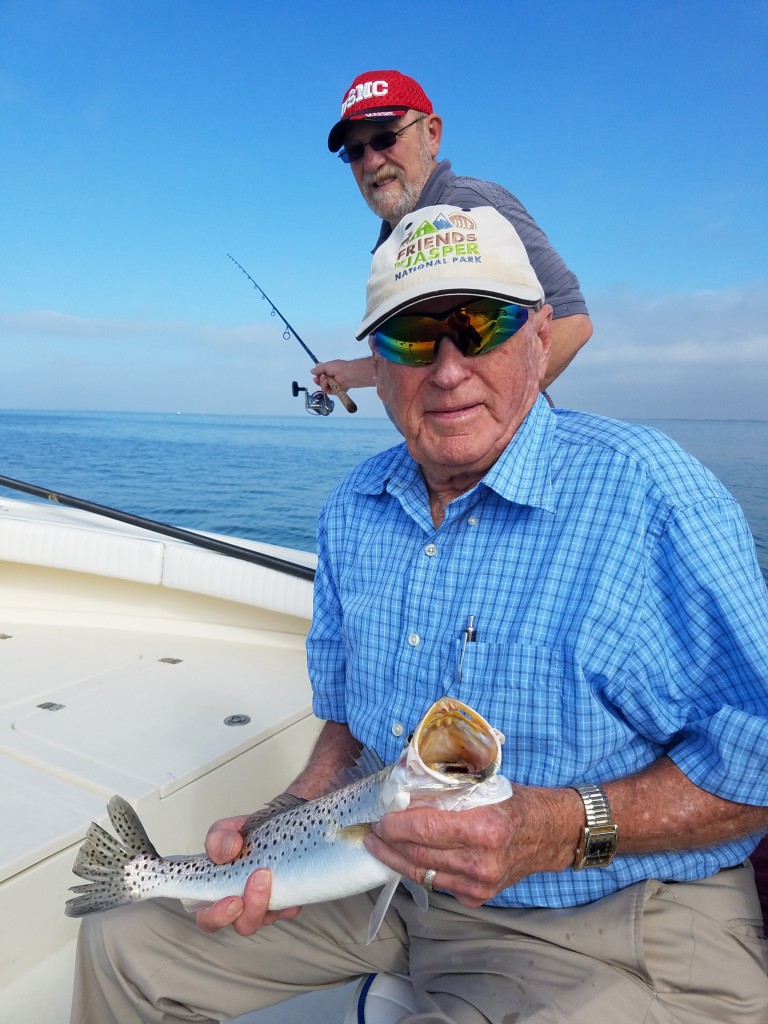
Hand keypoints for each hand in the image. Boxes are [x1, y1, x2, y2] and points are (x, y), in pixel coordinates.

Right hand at [195, 814, 300, 935]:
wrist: (275, 828)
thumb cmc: (245, 835)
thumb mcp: (228, 830)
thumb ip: (219, 838)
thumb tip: (227, 851)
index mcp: (217, 894)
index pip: (209, 919)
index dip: (217, 917)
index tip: (232, 900)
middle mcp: (242, 907)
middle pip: (243, 925)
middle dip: (252, 907)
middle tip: (259, 878)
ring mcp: (265, 906)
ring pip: (267, 918)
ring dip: (268, 898)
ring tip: (269, 871)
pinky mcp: (286, 902)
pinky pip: (290, 907)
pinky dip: (290, 894)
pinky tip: (289, 874)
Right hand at [312, 357, 375, 391]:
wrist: (347, 373)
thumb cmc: (337, 367)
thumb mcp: (326, 366)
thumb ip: (319, 369)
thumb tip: (312, 371)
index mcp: (331, 371)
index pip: (322, 375)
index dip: (318, 374)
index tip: (315, 373)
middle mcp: (332, 378)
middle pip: (321, 382)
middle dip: (318, 380)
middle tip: (317, 378)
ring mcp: (334, 385)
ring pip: (324, 387)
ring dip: (322, 383)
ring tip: (324, 379)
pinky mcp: (336, 391)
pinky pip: (327, 391)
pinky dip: (325, 387)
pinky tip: (326, 382)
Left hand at [364, 788, 578, 906]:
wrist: (550, 834)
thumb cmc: (516, 803)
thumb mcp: (485, 786)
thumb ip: (448, 790)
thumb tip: (407, 783)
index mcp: (484, 829)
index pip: (426, 830)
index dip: (397, 826)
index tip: (381, 818)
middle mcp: (482, 862)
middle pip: (420, 855)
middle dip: (390, 843)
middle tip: (372, 830)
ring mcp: (480, 884)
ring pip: (424, 874)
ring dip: (397, 859)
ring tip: (379, 845)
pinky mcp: (478, 897)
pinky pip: (439, 884)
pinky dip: (420, 869)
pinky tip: (406, 857)